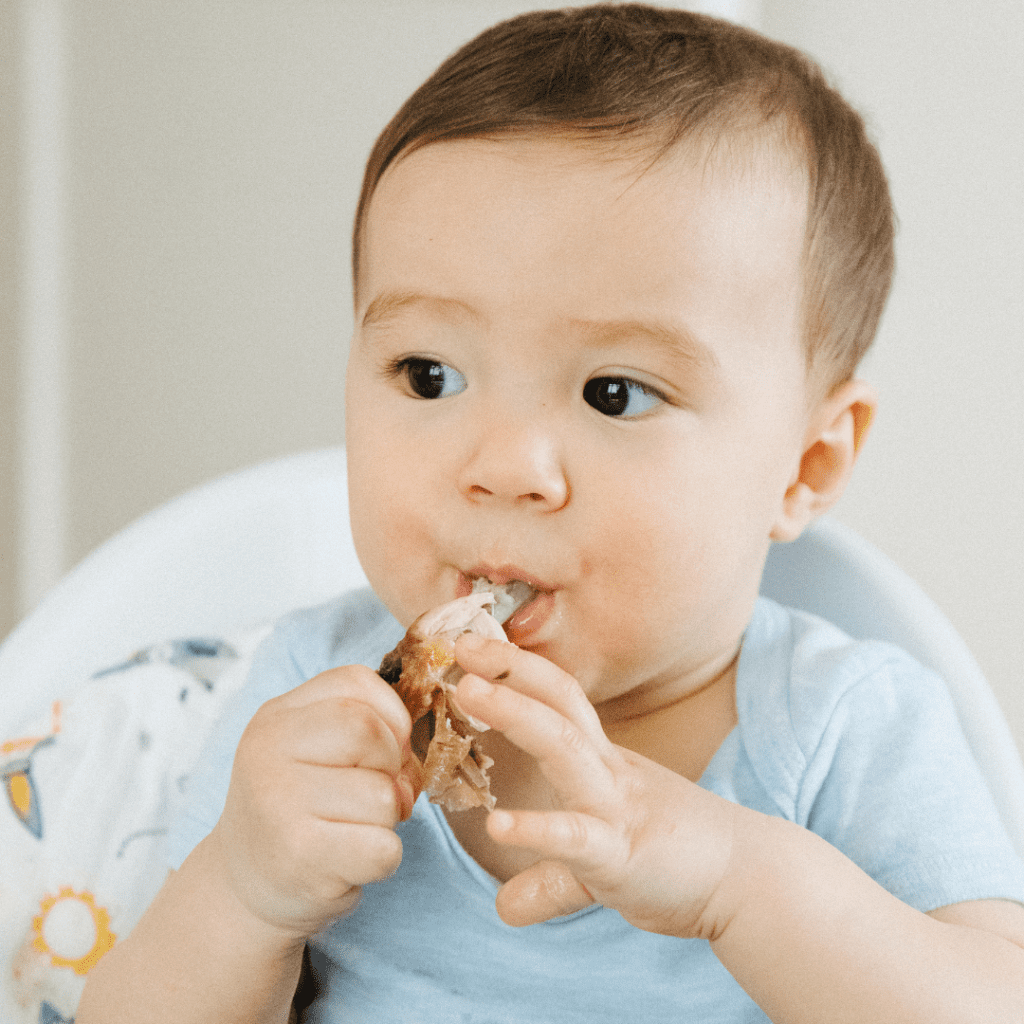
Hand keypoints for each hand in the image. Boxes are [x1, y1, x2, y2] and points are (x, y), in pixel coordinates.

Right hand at [209, 665, 422, 939]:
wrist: (243, 886)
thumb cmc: (297, 809)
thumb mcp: (313, 750)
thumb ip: (365, 729)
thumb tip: (409, 759)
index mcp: (277, 716)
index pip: (356, 683)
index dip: (390, 717)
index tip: (381, 751)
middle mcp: (268, 751)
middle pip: (371, 733)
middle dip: (391, 768)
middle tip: (371, 796)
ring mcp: (279, 803)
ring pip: (384, 796)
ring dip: (387, 820)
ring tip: (351, 831)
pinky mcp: (299, 856)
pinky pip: (383, 849)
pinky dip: (383, 860)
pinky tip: (349, 862)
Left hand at [454, 635, 737, 937]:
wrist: (750, 880)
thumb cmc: (678, 856)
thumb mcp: (603, 854)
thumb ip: (551, 873)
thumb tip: (506, 905)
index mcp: (602, 761)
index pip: (558, 697)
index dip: (517, 668)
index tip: (472, 644)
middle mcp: (607, 771)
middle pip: (558, 701)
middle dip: (510, 667)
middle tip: (460, 643)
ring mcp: (615, 808)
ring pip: (562, 745)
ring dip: (514, 712)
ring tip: (467, 692)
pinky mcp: (622, 855)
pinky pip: (575, 837)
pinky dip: (536, 828)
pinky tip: (498, 825)